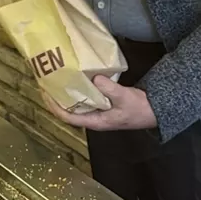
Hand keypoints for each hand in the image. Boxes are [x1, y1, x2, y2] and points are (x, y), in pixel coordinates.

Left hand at [42, 75, 157, 131]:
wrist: (155, 110)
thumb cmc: (139, 108)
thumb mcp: (125, 97)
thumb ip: (110, 89)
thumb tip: (95, 78)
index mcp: (95, 121)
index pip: (68, 117)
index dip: (55, 107)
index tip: (45, 93)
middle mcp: (93, 118)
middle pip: (68, 110)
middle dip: (56, 98)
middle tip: (46, 82)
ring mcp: (98, 111)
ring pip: (76, 104)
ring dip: (66, 94)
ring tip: (56, 79)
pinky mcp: (103, 104)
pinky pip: (85, 98)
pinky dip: (78, 89)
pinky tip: (75, 78)